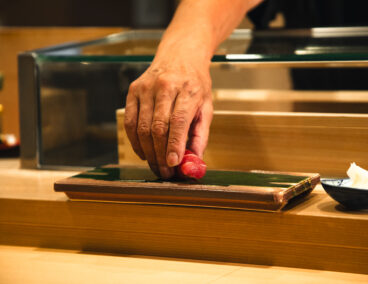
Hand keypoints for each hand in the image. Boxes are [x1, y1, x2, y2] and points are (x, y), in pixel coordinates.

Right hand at [124, 59, 212, 178]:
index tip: (173, 164)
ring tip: (156, 167)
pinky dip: (135, 142)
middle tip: (165, 173)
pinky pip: (129, 122)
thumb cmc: (195, 83)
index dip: (174, 145)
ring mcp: (146, 88)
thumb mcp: (207, 106)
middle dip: (160, 155)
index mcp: (188, 90)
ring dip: (148, 152)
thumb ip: (201, 134)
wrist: (180, 55)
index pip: (178, 121)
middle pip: (158, 127)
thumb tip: (194, 161)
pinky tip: (143, 153)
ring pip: (141, 127)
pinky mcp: (133, 90)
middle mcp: (165, 86)